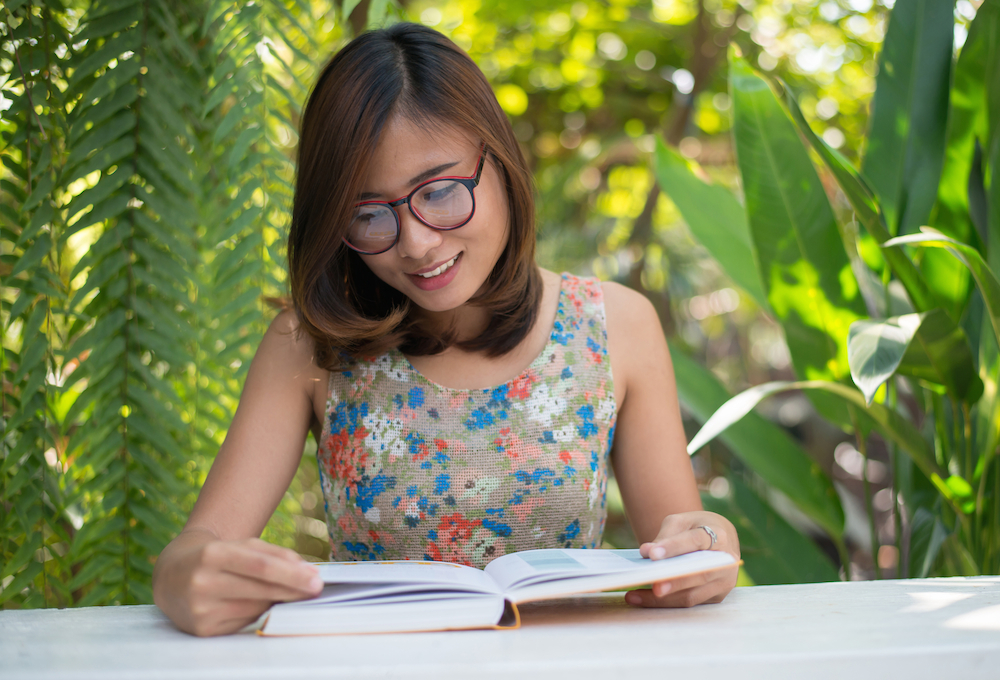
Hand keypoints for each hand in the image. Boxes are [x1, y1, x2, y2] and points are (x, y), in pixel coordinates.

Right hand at [153, 530, 323, 636]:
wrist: (172, 575)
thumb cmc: (215, 556)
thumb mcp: (240, 545)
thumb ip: (274, 555)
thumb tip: (307, 572)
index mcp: (212, 555)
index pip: (260, 566)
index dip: (291, 574)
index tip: (316, 580)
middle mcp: (202, 582)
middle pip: (261, 589)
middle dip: (293, 589)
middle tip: (316, 588)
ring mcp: (200, 609)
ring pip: (256, 608)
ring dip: (278, 601)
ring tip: (288, 593)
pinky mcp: (202, 629)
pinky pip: (245, 621)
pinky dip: (259, 613)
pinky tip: (260, 604)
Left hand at [625, 511, 739, 607]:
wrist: (719, 538)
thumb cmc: (696, 527)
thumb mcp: (681, 522)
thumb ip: (664, 535)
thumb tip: (646, 552)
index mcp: (720, 536)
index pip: (695, 541)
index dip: (674, 548)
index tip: (652, 554)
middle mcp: (726, 562)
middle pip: (698, 574)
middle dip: (673, 582)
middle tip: (651, 584)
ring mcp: (723, 583)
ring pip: (692, 595)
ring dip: (662, 599)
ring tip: (634, 595)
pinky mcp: (716, 597)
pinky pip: (688, 603)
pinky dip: (664, 603)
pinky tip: (641, 599)